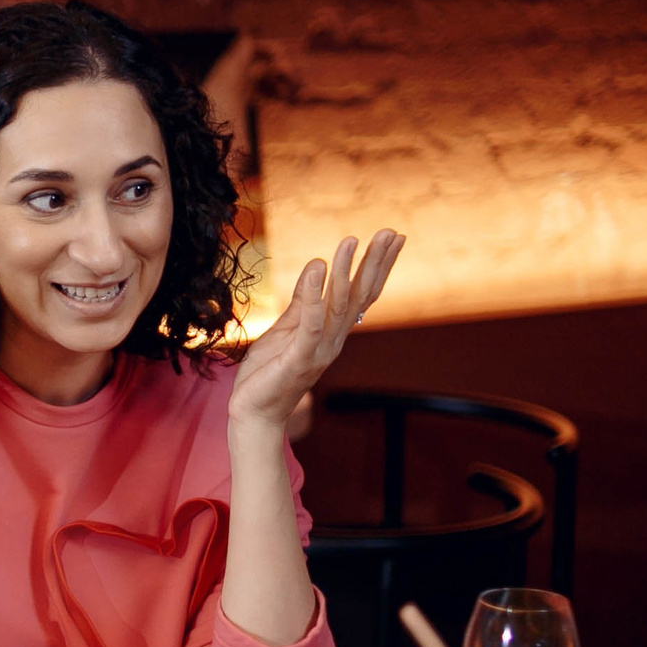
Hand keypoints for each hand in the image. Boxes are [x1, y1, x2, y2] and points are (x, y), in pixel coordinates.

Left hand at [229, 231, 404, 434]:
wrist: (253, 413)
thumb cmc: (269, 373)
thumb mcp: (286, 329)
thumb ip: (304, 302)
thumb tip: (317, 265)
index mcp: (331, 332)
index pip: (360, 294)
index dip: (378, 266)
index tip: (394, 237)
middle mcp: (332, 340)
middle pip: (359, 296)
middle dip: (375, 263)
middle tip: (392, 233)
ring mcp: (318, 350)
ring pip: (337, 306)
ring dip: (345, 272)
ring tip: (351, 241)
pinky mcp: (298, 359)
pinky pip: (310, 325)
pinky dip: (315, 298)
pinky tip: (319, 271)